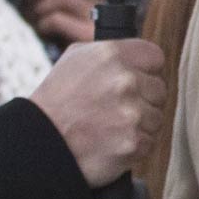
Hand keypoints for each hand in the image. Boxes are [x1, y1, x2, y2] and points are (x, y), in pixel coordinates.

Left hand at [24, 0, 107, 46]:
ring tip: (36, 14)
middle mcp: (107, 7)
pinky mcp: (88, 38)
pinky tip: (43, 29)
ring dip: (42, 3)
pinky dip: (44, 21)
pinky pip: (57, 18)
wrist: (94, 81)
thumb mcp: (89, 21)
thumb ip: (77, 0)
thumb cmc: (86, 52)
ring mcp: (98, 22)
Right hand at [28, 38, 166, 189]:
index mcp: (112, 55)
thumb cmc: (56, 101)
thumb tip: (137, 54)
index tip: (138, 81)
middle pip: (159, 90)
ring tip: (111, 127)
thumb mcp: (76, 59)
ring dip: (140, 125)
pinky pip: (149, 142)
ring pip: (156, 117)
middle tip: (117, 109)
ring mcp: (131, 113)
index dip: (147, 71)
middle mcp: (125, 80)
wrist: (39, 141)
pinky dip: (134, 146)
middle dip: (144, 100)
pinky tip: (112, 143)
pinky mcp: (133, 142)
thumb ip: (111, 52)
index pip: (155, 58)